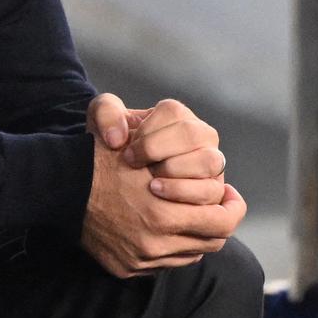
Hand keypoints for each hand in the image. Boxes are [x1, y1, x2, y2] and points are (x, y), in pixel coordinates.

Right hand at [80, 133, 246, 277]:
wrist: (60, 186)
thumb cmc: (105, 162)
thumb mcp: (148, 154)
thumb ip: (190, 174)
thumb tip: (220, 189)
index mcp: (163, 217)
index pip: (222, 224)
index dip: (232, 208)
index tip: (230, 196)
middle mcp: (155, 245)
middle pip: (210, 243)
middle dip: (218, 223)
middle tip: (217, 206)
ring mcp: (140, 261)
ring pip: (189, 255)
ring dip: (194, 236)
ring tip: (187, 215)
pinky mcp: (126, 268)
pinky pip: (163, 263)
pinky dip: (169, 247)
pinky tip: (161, 227)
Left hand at [89, 94, 226, 205]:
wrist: (117, 179)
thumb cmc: (113, 147)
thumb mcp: (101, 122)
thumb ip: (105, 113)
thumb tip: (117, 138)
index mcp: (177, 116)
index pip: (173, 114)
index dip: (149, 135)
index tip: (128, 153)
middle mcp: (201, 138)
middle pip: (194, 135)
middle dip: (163, 154)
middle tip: (138, 168)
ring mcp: (211, 165)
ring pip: (210, 164)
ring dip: (182, 179)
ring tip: (153, 188)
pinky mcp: (213, 193)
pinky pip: (216, 195)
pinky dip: (198, 200)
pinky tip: (175, 204)